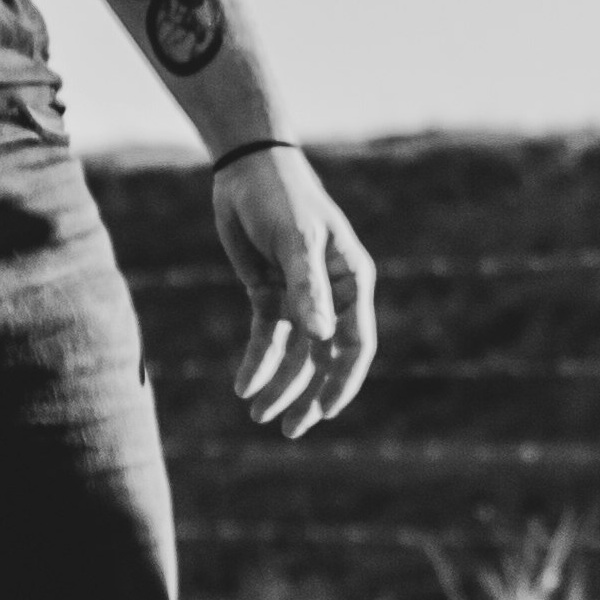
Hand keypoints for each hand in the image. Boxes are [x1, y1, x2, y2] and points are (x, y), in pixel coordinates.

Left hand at [212, 147, 376, 437]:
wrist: (245, 170)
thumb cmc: (281, 198)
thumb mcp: (296, 240)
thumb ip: (308, 287)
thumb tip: (321, 337)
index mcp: (350, 281)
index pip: (356, 342)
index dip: (343, 380)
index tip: (326, 412)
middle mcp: (330, 293)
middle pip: (326, 357)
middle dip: (309, 394)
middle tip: (290, 429)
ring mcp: (300, 296)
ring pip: (295, 353)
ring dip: (279, 384)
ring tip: (257, 413)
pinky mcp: (269, 293)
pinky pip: (267, 337)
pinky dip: (257, 361)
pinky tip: (243, 385)